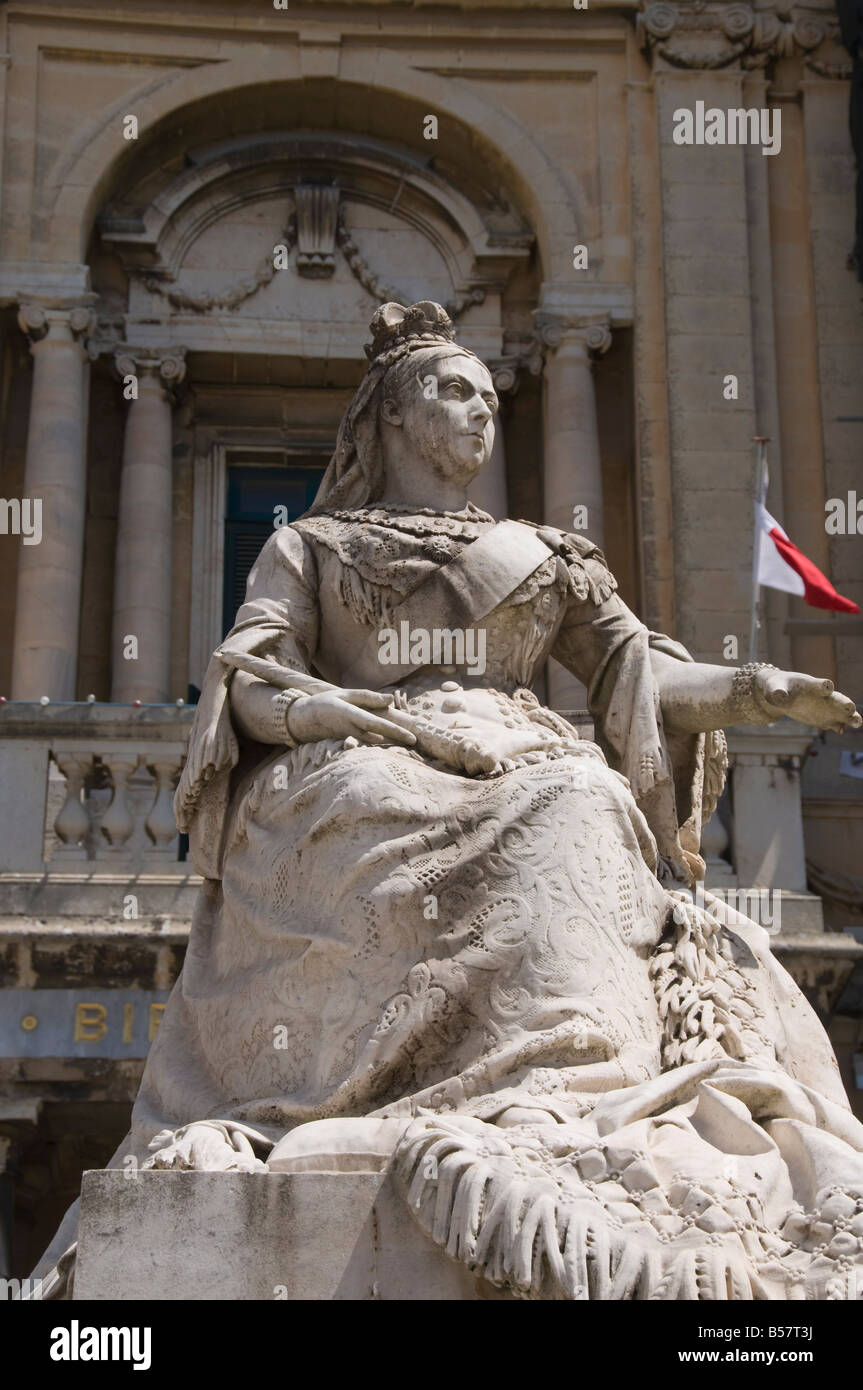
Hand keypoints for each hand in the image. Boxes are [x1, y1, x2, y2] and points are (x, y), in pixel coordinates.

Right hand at [286, 688, 416, 748]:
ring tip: (407, 740)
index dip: (394, 731)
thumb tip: (390, 700)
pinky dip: (381, 741)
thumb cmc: (325, 702)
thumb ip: (367, 697)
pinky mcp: (348, 740)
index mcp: (349, 714)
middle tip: (415, 741)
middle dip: (397, 739)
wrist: (303, 719)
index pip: (375, 724)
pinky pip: (368, 742)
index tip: (410, 736)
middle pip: (378, 736)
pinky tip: (392, 741)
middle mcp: (350, 729)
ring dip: (391, 741)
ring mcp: (349, 737)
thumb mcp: (345, 694)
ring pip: (374, 741)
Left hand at [753, 669, 860, 732]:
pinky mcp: (824, 718)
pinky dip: (838, 727)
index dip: (824, 686)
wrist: (779, 693)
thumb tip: (779, 696)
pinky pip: (834, 724)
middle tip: (850, 707)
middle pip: (837, 698)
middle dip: (844, 703)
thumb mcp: (773, 687)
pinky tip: (840, 730)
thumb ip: (777, 691)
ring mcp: (825, 708)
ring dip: (850, 716)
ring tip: (857, 722)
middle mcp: (822, 696)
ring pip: (842, 712)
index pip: (821, 684)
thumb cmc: (777, 686)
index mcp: (811, 685)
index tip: (827, 687)